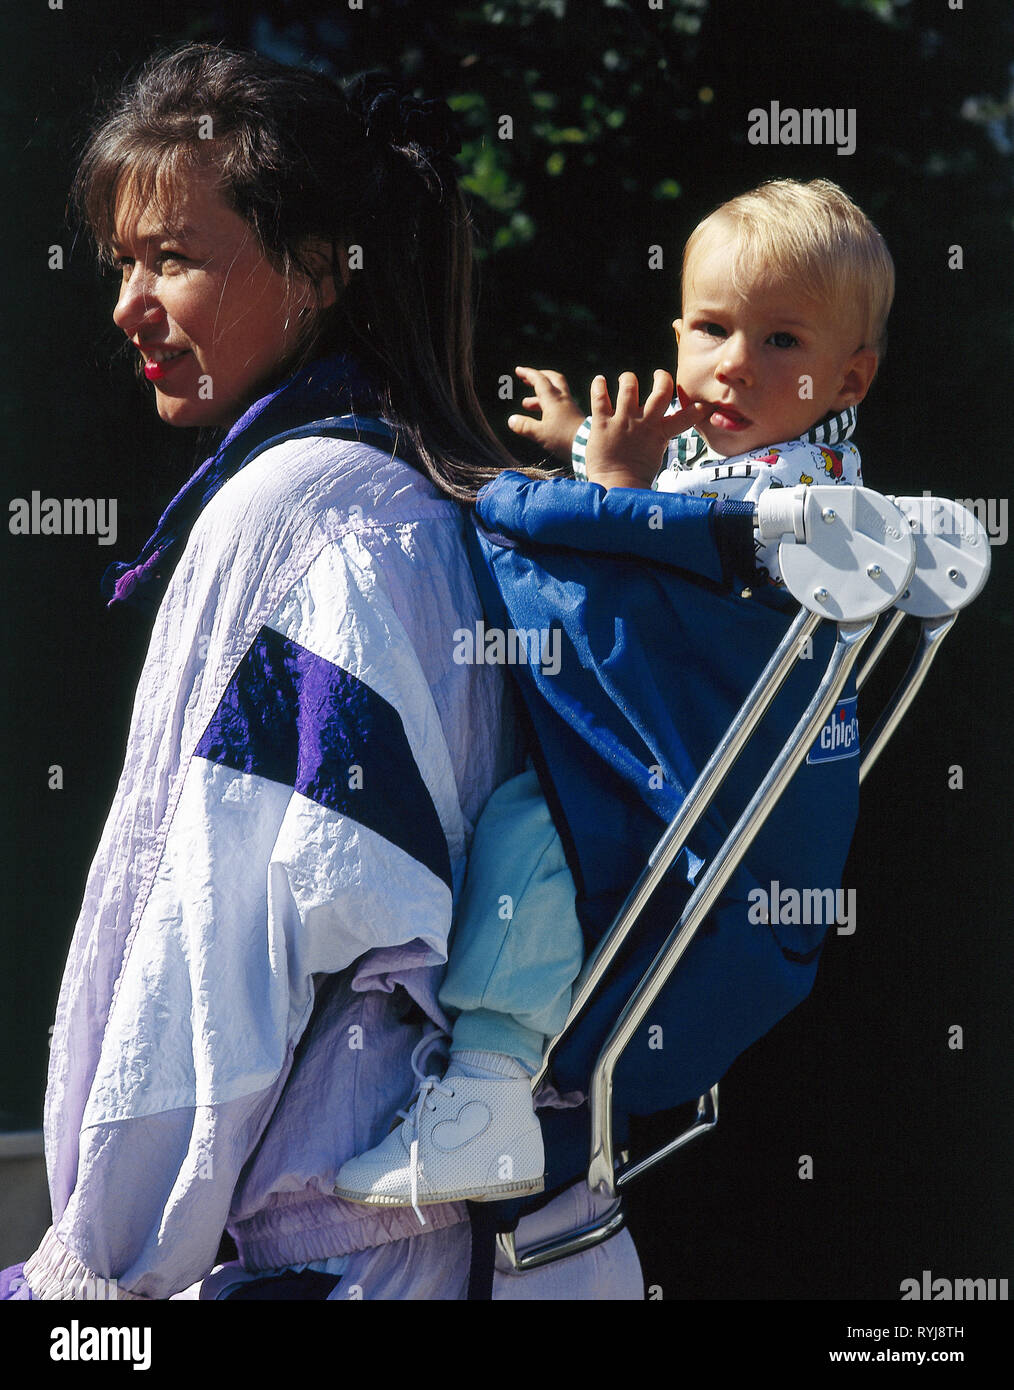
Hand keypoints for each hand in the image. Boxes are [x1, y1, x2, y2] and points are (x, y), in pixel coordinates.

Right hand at [507, 367, 586, 461]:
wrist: (588, 447)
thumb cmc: (564, 439)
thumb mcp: (540, 434)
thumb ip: (525, 426)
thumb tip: (511, 420)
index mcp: (553, 400)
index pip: (540, 380)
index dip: (528, 374)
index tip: (518, 370)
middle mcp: (563, 400)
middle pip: (553, 379)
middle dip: (539, 377)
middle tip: (528, 379)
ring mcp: (570, 408)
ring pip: (555, 393)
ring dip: (540, 395)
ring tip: (527, 404)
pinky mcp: (574, 417)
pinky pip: (559, 405)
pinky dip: (548, 406)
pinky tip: (543, 416)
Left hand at [585, 371, 707, 488]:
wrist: (616, 488)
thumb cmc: (636, 475)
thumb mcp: (655, 454)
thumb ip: (659, 435)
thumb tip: (664, 425)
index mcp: (660, 433)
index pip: (687, 416)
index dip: (699, 407)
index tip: (704, 401)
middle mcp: (644, 423)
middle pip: (661, 390)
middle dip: (662, 377)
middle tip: (658, 374)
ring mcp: (622, 422)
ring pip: (629, 387)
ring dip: (628, 379)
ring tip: (627, 380)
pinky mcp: (602, 424)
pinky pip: (600, 398)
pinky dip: (598, 385)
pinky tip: (599, 381)